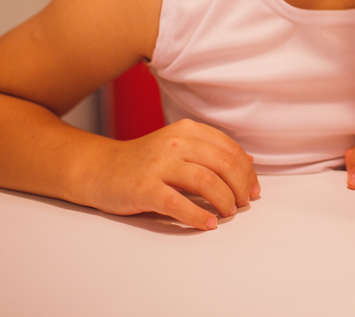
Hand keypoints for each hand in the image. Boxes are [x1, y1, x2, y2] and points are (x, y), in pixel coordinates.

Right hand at [85, 118, 258, 229]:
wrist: (100, 169)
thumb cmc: (145, 161)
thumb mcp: (179, 146)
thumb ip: (211, 151)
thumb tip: (248, 162)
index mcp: (187, 130)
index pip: (229, 149)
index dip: (247, 171)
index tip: (254, 188)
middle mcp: (175, 143)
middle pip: (223, 164)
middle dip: (240, 187)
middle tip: (244, 203)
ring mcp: (159, 164)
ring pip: (206, 181)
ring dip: (224, 200)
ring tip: (229, 212)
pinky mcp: (145, 188)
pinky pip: (178, 203)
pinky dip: (198, 216)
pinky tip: (208, 224)